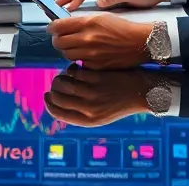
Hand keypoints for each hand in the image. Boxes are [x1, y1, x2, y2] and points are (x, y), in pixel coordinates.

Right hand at [44, 66, 162, 126]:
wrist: (142, 92)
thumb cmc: (119, 102)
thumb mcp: (101, 115)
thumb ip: (82, 111)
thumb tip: (59, 101)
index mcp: (88, 121)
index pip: (58, 113)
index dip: (49, 103)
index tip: (47, 95)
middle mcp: (89, 109)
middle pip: (57, 97)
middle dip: (52, 88)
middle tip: (55, 82)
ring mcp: (93, 93)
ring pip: (64, 83)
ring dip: (60, 77)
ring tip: (64, 74)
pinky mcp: (98, 79)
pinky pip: (75, 72)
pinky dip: (72, 69)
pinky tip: (76, 67)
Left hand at [48, 14, 152, 69]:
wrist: (140, 43)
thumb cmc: (123, 28)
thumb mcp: (101, 17)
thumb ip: (81, 21)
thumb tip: (63, 25)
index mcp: (88, 23)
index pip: (58, 26)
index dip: (52, 28)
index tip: (51, 29)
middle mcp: (88, 39)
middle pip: (59, 42)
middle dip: (58, 40)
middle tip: (61, 38)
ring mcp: (91, 54)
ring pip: (66, 54)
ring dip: (67, 50)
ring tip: (75, 46)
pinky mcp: (95, 66)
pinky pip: (79, 63)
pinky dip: (79, 59)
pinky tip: (87, 55)